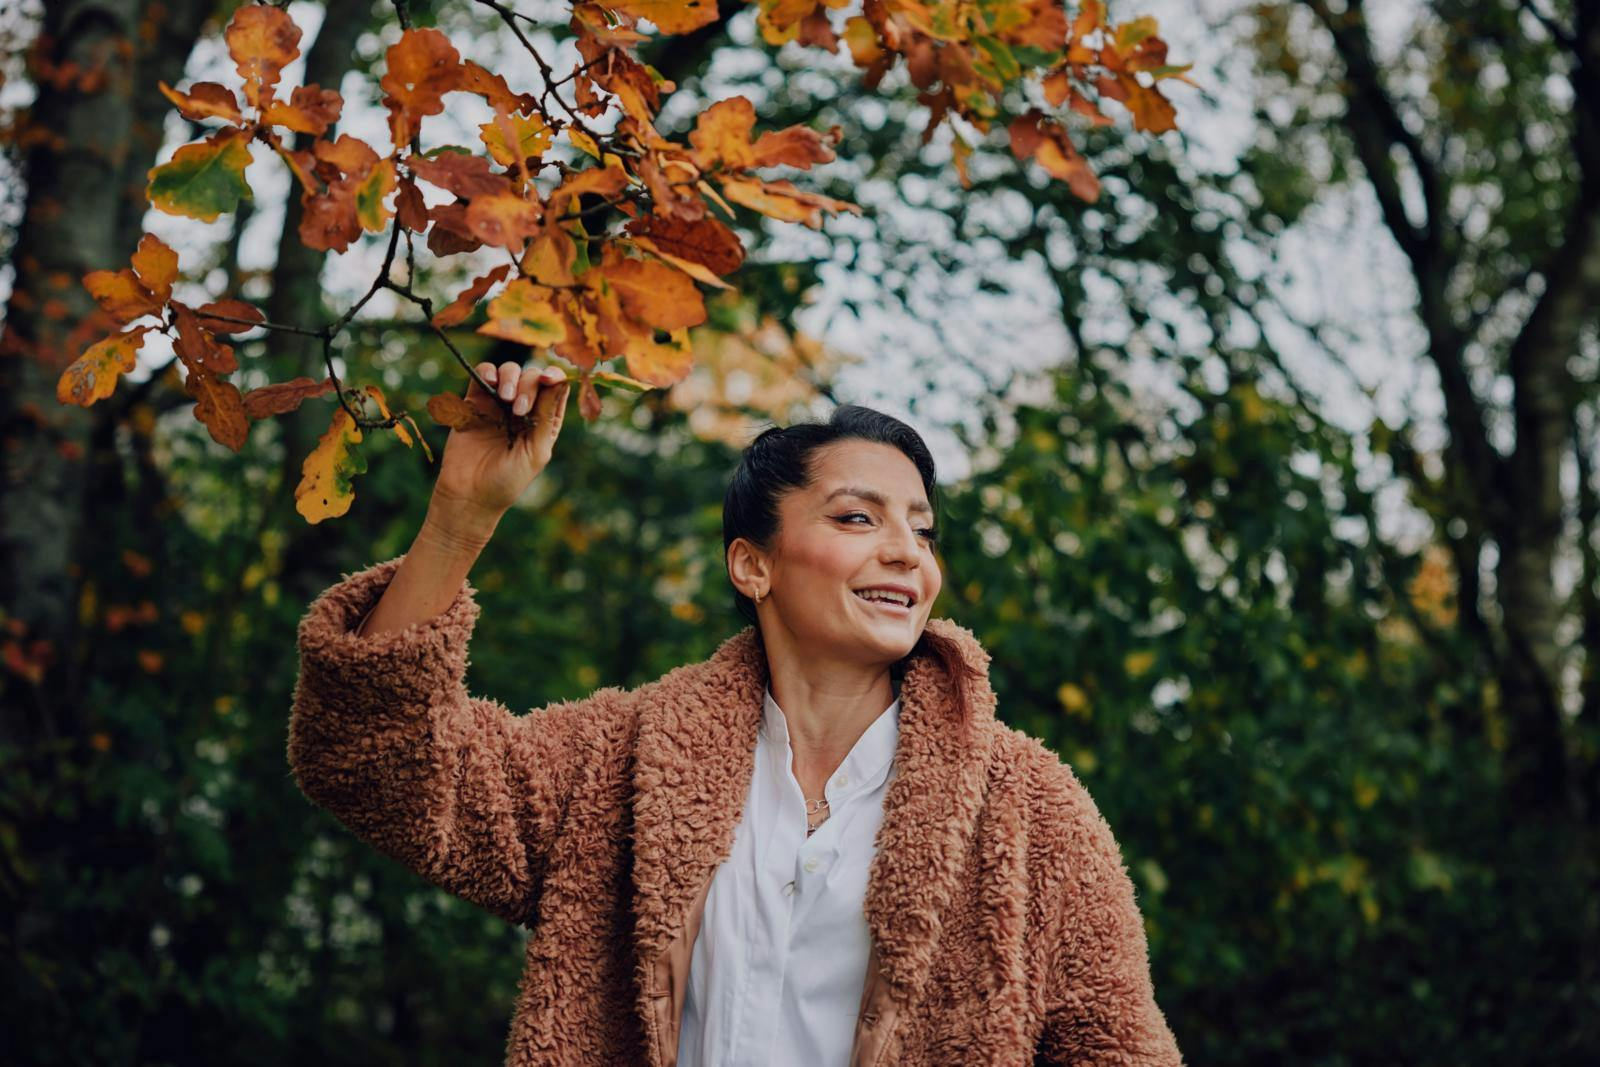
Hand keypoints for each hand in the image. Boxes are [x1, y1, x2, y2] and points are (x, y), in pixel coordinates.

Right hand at [430, 359, 570, 521]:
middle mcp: (524, 408)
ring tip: (505, 399)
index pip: (555, 388)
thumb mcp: (536, 451)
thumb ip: (547, 416)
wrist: (470, 494)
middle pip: (533, 376)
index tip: (548, 378)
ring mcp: (498, 404)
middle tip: (518, 409)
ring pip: (510, 371)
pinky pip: (482, 374)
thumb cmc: (508, 480)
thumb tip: (560, 381)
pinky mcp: (474, 402)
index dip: (554, 376)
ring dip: (511, 377)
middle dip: (529, 385)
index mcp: (545, 420)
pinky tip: (490, 382)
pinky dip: (488, 371)